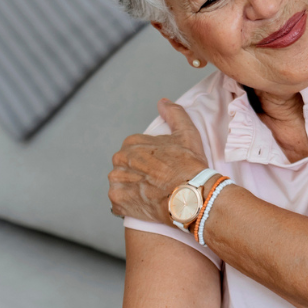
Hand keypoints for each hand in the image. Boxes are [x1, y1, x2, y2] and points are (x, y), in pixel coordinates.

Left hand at [108, 98, 210, 224]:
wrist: (190, 195)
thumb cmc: (189, 165)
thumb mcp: (187, 133)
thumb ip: (174, 113)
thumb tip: (163, 102)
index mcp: (132, 142)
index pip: (134, 152)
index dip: (148, 161)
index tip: (159, 167)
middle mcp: (120, 160)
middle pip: (125, 168)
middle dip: (137, 174)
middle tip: (155, 182)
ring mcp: (117, 181)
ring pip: (121, 185)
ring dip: (131, 189)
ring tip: (151, 194)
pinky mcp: (117, 201)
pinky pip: (118, 204)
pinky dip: (128, 205)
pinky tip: (144, 204)